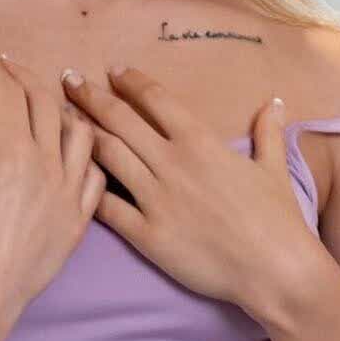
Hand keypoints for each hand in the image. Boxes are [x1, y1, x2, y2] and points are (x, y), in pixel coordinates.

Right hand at [0, 48, 105, 340]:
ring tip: (50, 106)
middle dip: (27, 79)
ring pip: (81, 134)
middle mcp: (46, 163)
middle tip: (11, 71)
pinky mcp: (78, 220)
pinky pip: (95, 177)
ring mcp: (68, 191)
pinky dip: (88, 157)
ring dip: (65, 112)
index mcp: (10, 149)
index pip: (8, 93)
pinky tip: (76, 153)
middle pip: (45, 103)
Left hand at [62, 65, 314, 327]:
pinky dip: (87, 188)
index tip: (112, 71)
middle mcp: (172, 163)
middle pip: (120, 120)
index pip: (155, 99)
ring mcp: (156, 199)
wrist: (275, 269)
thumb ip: (268, 133)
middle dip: (90, 96)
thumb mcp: (274, 169)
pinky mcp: (147, 235)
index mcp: (200, 141)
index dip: (130, 81)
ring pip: (107, 156)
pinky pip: (108, 207)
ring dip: (80, 133)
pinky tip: (69, 176)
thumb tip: (275, 102)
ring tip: (60, 119)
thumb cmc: (278, 219)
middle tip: (67, 80)